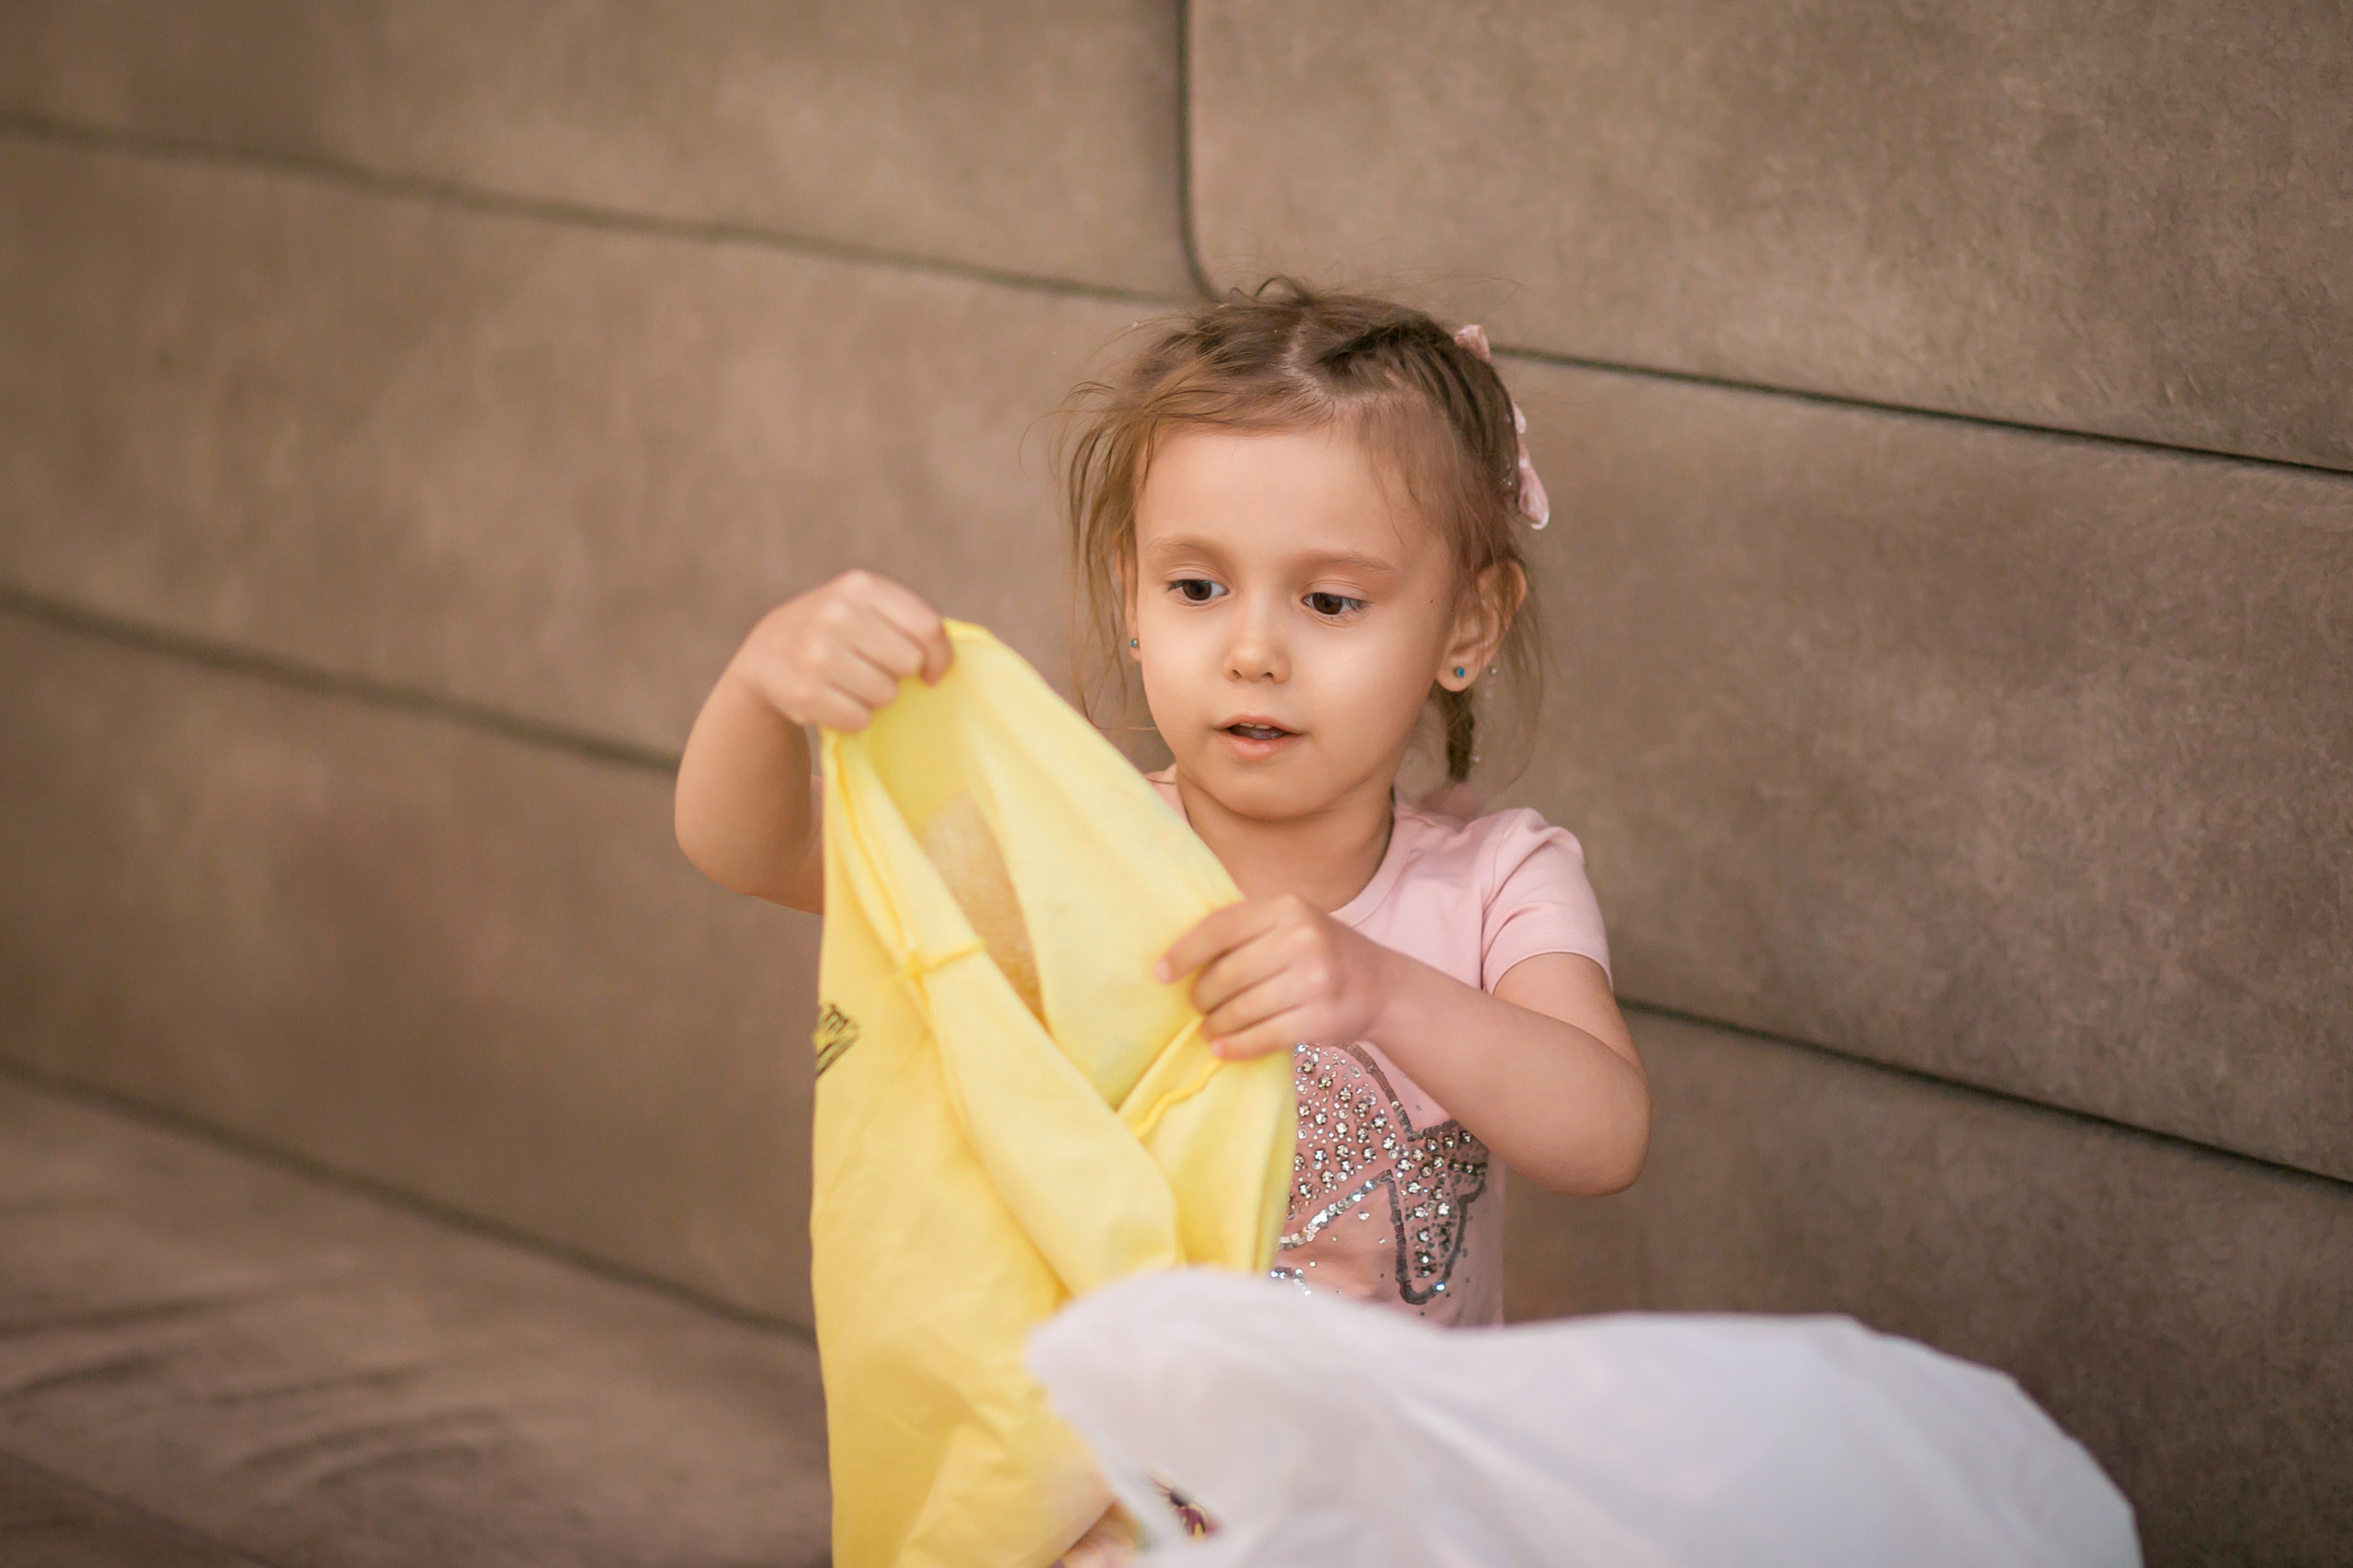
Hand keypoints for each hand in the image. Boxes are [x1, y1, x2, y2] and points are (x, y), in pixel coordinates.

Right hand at [729, 570, 952, 729]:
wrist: (769, 651)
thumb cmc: (837, 629)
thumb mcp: (865, 604)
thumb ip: (907, 620)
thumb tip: (943, 661)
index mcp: (860, 587)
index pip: (928, 627)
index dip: (940, 656)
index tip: (933, 671)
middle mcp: (836, 614)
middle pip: (909, 662)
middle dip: (902, 675)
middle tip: (878, 670)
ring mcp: (817, 654)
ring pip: (887, 695)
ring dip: (878, 697)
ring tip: (854, 682)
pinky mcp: (805, 692)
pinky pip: (860, 719)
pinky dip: (855, 716)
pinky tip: (836, 698)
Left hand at [1157, 894, 1396, 1059]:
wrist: (1381, 985)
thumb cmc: (1319, 952)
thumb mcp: (1291, 923)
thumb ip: (1246, 930)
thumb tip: (1179, 958)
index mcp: (1286, 907)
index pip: (1221, 928)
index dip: (1185, 952)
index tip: (1161, 974)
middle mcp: (1302, 938)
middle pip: (1227, 974)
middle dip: (1202, 996)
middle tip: (1197, 1006)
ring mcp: (1316, 979)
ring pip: (1242, 1009)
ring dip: (1216, 1024)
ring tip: (1210, 1029)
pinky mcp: (1322, 1019)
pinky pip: (1263, 1037)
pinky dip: (1236, 1046)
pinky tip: (1223, 1049)